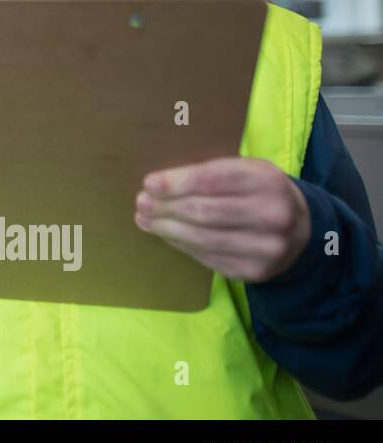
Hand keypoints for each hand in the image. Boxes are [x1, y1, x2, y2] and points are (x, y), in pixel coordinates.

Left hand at [135, 157, 310, 282]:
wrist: (301, 231)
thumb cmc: (259, 192)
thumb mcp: (246, 171)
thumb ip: (211, 173)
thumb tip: (158, 184)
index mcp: (267, 181)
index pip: (213, 180)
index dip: (178, 182)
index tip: (150, 183)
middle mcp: (271, 215)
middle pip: (204, 212)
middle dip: (166, 207)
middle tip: (141, 203)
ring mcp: (265, 248)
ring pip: (202, 238)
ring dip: (166, 228)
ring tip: (145, 219)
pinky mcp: (254, 271)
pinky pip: (207, 257)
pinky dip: (181, 244)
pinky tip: (166, 234)